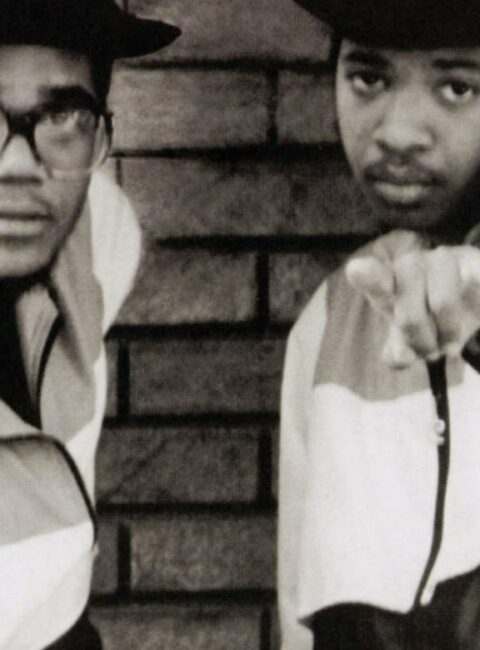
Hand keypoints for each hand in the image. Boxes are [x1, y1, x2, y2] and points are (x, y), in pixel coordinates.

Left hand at [345, 230, 479, 367]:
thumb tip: (399, 358)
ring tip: (452, 343)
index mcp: (388, 282)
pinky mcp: (475, 263)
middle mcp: (412, 265)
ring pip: (442, 302)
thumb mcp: (411, 338)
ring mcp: (444, 259)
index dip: (366, 275)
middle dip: (418, 338)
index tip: (357, 270)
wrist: (472, 296)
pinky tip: (477, 309)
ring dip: (448, 331)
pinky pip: (477, 283)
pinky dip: (477, 301)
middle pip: (407, 308)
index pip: (373, 277)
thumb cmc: (430, 316)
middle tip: (430, 353)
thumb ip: (401, 351)